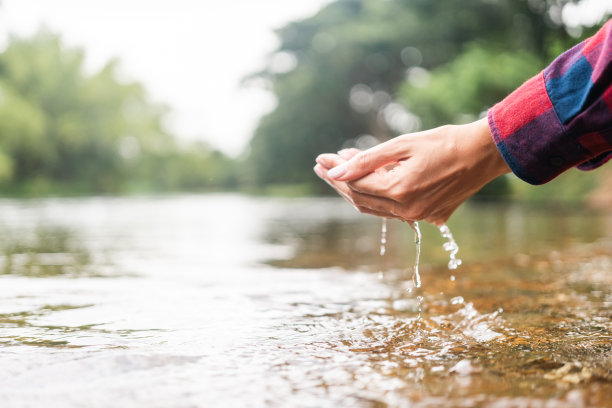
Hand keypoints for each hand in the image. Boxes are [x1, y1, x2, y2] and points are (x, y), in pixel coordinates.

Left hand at [313, 118, 510, 225]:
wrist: (485, 153)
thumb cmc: (445, 141)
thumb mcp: (403, 144)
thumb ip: (367, 160)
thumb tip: (335, 170)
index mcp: (400, 191)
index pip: (355, 185)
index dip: (335, 172)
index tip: (321, 158)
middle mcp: (408, 210)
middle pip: (361, 199)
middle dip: (339, 182)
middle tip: (323, 166)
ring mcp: (420, 217)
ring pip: (376, 208)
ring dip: (357, 190)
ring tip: (342, 172)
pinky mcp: (431, 216)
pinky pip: (395, 210)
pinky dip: (380, 196)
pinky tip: (372, 180)